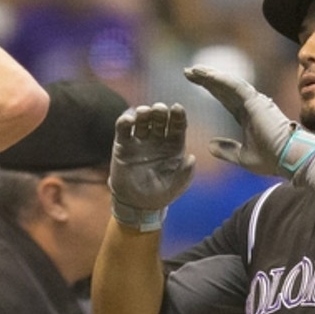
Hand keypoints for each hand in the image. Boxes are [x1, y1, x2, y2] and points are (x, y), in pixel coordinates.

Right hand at [108, 103, 194, 230]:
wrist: (137, 204)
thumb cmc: (161, 194)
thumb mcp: (177, 185)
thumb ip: (186, 172)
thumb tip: (191, 158)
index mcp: (173, 146)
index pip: (177, 125)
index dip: (178, 116)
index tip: (177, 108)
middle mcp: (157, 140)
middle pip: (159, 119)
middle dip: (160, 111)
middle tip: (159, 109)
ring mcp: (140, 141)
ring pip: (142, 120)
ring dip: (143, 113)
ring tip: (143, 113)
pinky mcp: (123, 145)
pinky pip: (123, 129)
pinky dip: (125, 121)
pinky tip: (129, 121)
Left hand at [184, 64, 314, 179]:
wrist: (288, 160)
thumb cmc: (272, 159)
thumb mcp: (242, 156)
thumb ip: (226, 150)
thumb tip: (209, 145)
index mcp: (247, 116)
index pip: (224, 98)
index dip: (209, 89)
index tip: (192, 83)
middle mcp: (251, 105)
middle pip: (224, 88)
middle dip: (206, 79)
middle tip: (188, 71)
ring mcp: (254, 101)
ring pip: (228, 84)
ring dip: (211, 76)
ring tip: (194, 70)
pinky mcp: (256, 101)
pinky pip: (235, 86)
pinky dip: (221, 80)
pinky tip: (207, 75)